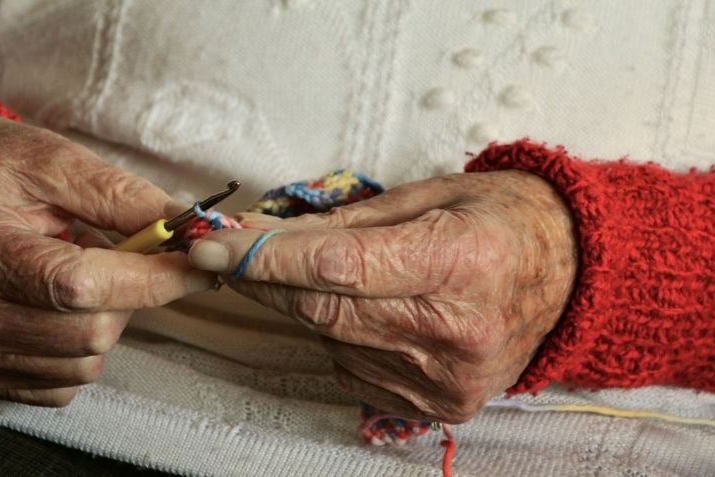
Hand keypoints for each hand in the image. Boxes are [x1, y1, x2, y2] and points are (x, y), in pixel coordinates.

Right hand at [0, 115, 215, 405]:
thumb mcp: (55, 161)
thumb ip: (122, 197)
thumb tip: (189, 229)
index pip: (81, 285)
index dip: (152, 278)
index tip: (200, 263)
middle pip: (92, 331)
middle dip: (131, 293)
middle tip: (120, 254)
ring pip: (86, 361)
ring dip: (106, 318)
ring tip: (78, 272)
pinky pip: (64, 383)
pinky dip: (81, 347)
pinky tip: (59, 306)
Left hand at [189, 171, 575, 422]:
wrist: (570, 276)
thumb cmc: (501, 221)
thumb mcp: (428, 196)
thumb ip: (344, 222)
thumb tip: (265, 234)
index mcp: (462, 261)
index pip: (339, 267)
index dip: (268, 259)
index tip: (217, 247)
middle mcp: (458, 331)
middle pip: (326, 312)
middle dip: (268, 283)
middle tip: (235, 254)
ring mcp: (449, 377)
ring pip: (333, 343)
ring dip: (307, 308)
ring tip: (328, 275)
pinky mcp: (442, 405)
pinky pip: (354, 369)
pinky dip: (341, 338)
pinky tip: (367, 311)